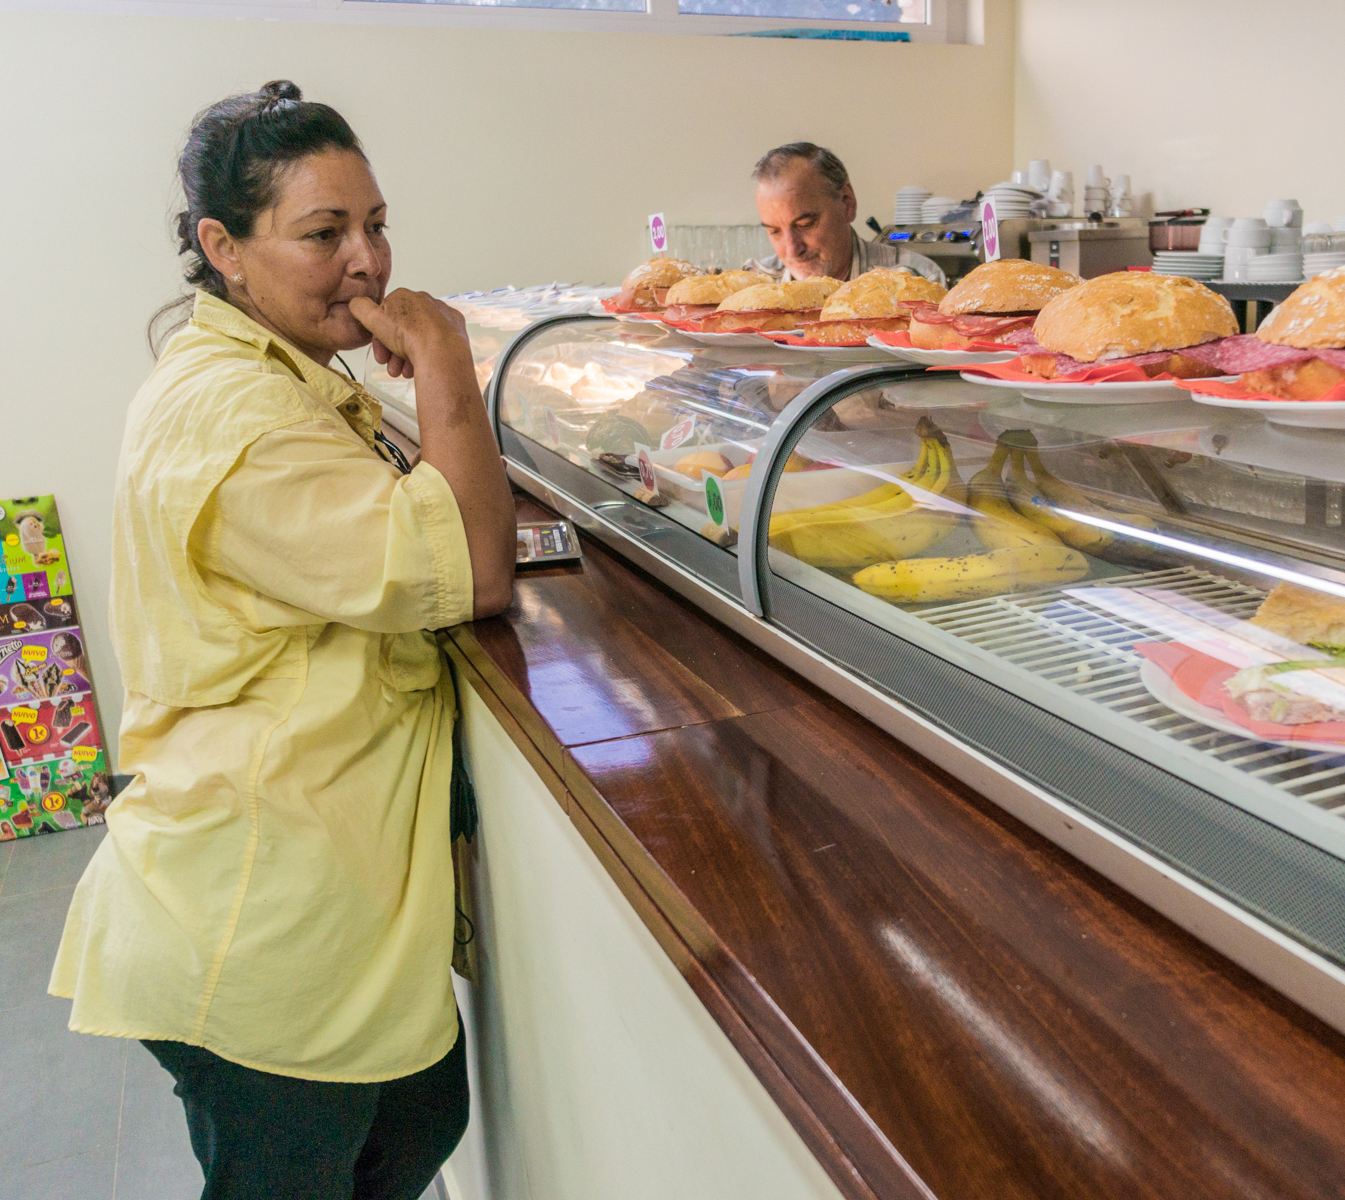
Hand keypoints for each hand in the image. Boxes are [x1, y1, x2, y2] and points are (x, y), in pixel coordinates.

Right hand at [348, 290, 469, 379]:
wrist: (440, 351)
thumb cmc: (408, 335)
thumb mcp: (373, 319)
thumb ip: (360, 308)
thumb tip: (356, 303)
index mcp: (405, 296)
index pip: (386, 317)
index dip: (379, 338)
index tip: (379, 356)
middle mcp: (425, 302)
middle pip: (403, 330)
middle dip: (393, 351)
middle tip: (390, 368)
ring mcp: (443, 316)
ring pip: (419, 338)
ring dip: (407, 358)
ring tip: (403, 373)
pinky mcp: (456, 330)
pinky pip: (437, 343)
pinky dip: (426, 354)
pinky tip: (419, 367)